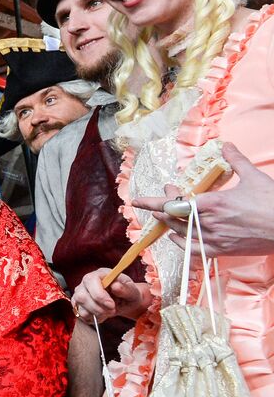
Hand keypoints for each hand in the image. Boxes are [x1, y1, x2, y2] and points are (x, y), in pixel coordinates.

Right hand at [72, 269, 150, 325]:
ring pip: (79, 306)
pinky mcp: (78, 305)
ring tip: (108, 313)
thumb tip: (115, 286)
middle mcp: (86, 283)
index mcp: (99, 274)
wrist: (125, 302)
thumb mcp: (132, 291)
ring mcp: (80, 294)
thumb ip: (125, 288)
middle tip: (112, 311)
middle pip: (81, 296)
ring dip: (96, 313)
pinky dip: (92, 318)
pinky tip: (102, 315)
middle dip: (98, 307)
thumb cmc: (128, 294)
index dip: (99, 295)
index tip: (111, 305)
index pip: (90, 280)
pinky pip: (80, 314)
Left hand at [132, 144, 273, 257]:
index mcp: (212, 203)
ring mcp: (214, 239)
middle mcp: (208, 222)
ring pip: (180, 233)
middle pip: (173, 217)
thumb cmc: (273, 204)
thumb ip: (235, 160)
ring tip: (163, 214)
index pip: (173, 203)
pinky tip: (176, 237)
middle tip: (165, 195)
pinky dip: (181, 243)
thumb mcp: (253, 177)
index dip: (152, 202)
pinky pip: (193, 250)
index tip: (136, 201)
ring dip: (169, 223)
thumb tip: (225, 145)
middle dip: (163, 206)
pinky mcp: (222, 251)